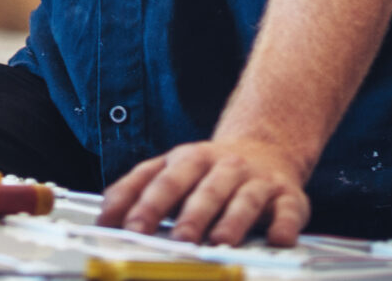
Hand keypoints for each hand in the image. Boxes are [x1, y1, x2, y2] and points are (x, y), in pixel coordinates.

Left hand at [97, 134, 310, 246]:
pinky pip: (288, 210)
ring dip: (232, 222)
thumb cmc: (207, 171)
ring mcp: (256, 180)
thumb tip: (104, 216)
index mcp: (188, 159)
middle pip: (203, 189)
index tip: (128, 229)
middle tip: (179, 239)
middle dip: (190, 215)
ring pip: (243, 199)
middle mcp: (223, 166)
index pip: (162, 180)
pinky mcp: (288, 196)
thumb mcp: (171, 170)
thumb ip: (136, 190)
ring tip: (220, 243)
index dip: (145, 205)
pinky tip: (278, 239)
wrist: (266, 148)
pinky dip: (284, 225)